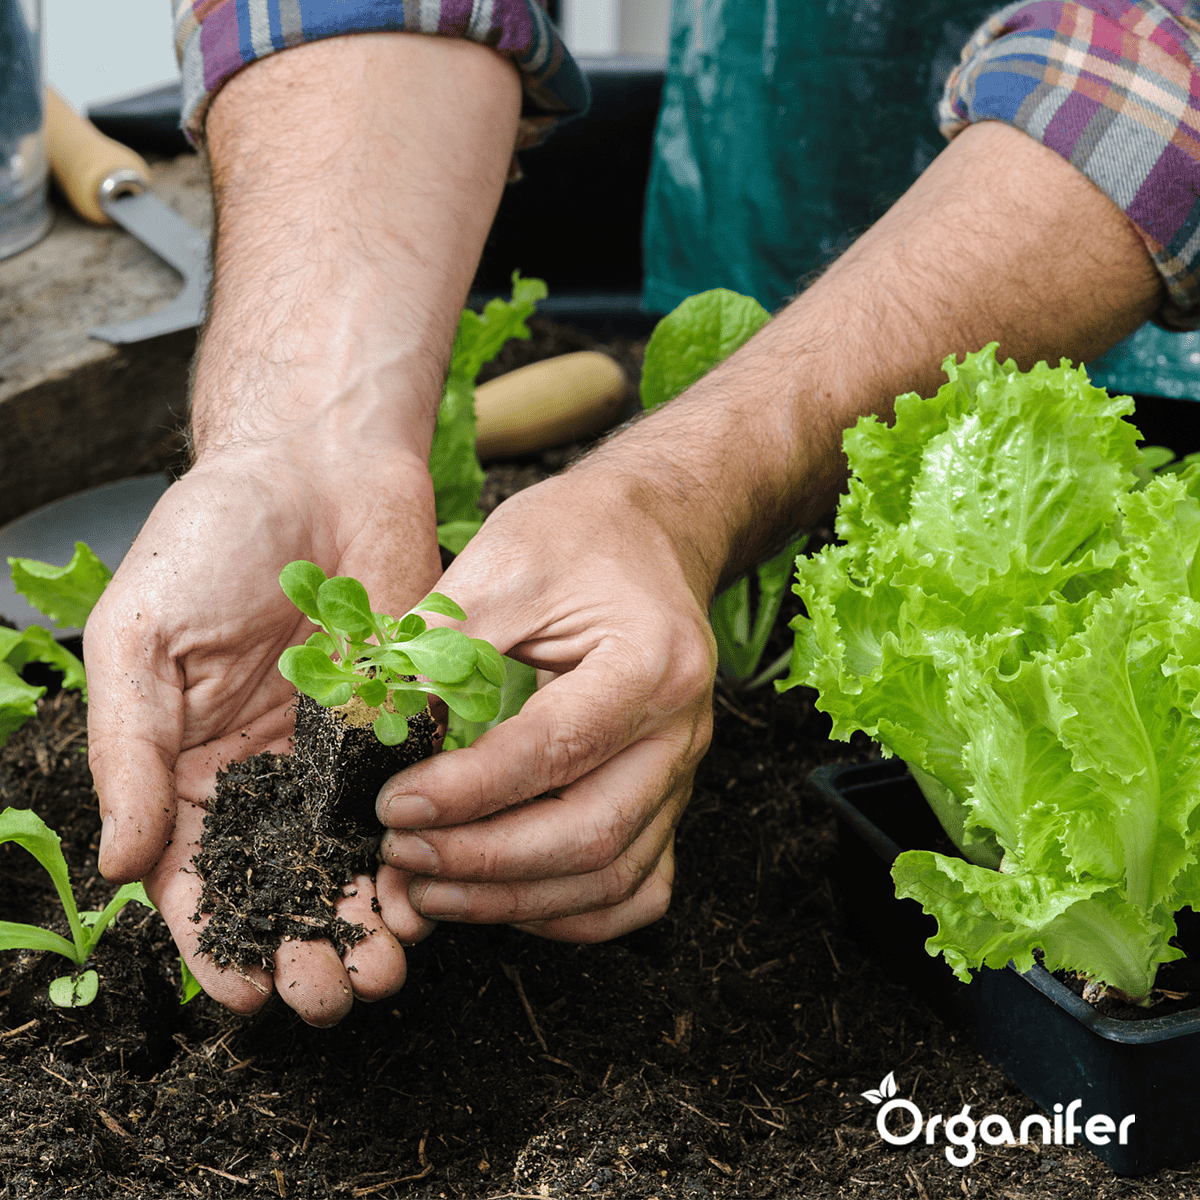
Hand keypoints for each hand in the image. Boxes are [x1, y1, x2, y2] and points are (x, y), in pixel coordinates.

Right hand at [85, 441, 441, 1021]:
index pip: (196, 876)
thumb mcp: (141, 640)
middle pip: (283, 884)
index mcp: (189, 762)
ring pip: (354, 860)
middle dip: (304, 948)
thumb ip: (131, 752)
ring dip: (367, 921)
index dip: (216, 942)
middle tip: (331, 998)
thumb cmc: (210, 537)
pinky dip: (421, 853)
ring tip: (385, 972)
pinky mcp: (404, 720)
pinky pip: (414, 802)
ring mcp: (340, 750)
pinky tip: (432, 897)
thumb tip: (125, 867)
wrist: (317, 461)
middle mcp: (267, 771)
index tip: (246, 993)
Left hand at [376, 469, 718, 940]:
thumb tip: (370, 728)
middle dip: (484, 862)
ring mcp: (682, 772)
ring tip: (430, 889)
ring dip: (515, 899)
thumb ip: (440, 646)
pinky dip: (573, 914)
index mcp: (650, 663)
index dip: (468, 790)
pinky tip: (506, 901)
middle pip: (592, 834)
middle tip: (401, 856)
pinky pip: (638, 887)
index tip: (392, 805)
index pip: (556, 749)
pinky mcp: (668, 796)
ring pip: (613, 876)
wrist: (650, 533)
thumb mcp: (504, 563)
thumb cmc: (579, 537)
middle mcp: (680, 730)